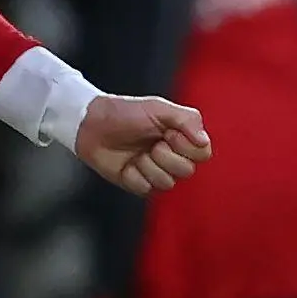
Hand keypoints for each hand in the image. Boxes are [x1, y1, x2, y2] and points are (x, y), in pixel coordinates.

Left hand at [75, 92, 212, 195]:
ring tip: (137, 154)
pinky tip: (126, 165)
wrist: (92, 126)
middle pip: (187, 171)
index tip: (169, 133)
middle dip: (166, 157)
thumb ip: (187, 120)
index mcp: (181, 137)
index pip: (202, 153)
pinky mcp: (139, 184)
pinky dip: (134, 176)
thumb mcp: (158, 108)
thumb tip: (203, 141)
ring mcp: (155, 171)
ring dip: (149, 166)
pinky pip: (146, 189)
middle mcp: (172, 156)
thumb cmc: (124, 113)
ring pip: (167, 182)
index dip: (187, 146)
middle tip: (151, 144)